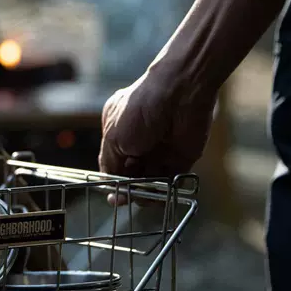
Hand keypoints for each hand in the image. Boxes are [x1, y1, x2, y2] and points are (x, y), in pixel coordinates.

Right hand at [98, 71, 215, 195]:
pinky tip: (156, 196)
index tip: (111, 194)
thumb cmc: (140, 109)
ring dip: (144, 192)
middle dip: (127, 189)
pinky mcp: (181, 157)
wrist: (180, 92)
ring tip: (140, 196)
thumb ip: (109, 164)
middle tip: (124, 198)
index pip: (113, 163)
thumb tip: (110, 184)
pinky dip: (163, 191)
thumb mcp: (113, 137)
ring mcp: (160, 150)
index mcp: (119, 131)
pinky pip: (170, 181)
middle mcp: (140, 142)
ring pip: (150, 181)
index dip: (112, 180)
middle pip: (131, 175)